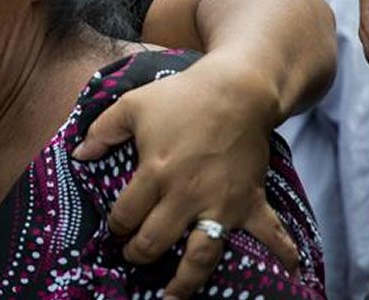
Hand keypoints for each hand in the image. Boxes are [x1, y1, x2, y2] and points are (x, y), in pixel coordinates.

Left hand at [72, 59, 298, 297]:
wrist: (238, 88)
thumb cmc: (182, 96)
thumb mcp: (132, 105)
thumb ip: (102, 131)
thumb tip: (78, 155)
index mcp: (155, 173)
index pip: (126, 215)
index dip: (115, 226)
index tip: (115, 228)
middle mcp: (186, 195)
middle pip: (156, 241)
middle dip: (139, 254)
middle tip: (134, 256)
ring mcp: (221, 202)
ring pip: (201, 254)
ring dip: (185, 282)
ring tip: (172, 298)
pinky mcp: (250, 201)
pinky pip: (269, 233)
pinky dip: (282, 254)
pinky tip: (290, 274)